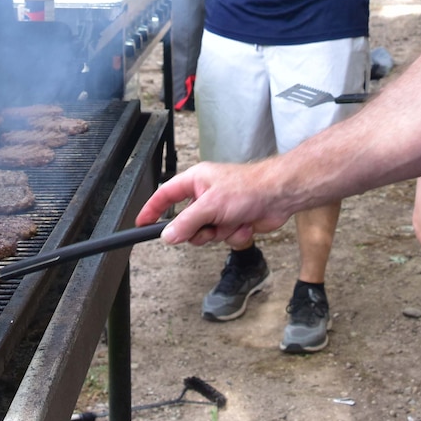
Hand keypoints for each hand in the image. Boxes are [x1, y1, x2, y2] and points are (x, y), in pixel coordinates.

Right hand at [136, 160, 300, 248]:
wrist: (279, 196)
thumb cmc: (249, 187)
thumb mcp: (210, 206)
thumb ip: (186, 222)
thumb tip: (168, 235)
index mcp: (195, 181)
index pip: (165, 195)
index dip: (152, 210)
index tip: (141, 223)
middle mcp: (206, 195)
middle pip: (186, 223)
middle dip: (199, 230)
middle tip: (208, 227)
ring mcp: (220, 210)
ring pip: (205, 234)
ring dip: (220, 233)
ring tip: (232, 222)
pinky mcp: (233, 221)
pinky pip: (223, 238)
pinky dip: (234, 235)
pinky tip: (245, 224)